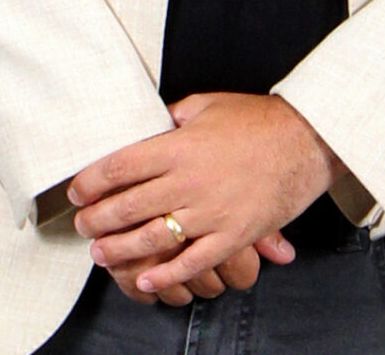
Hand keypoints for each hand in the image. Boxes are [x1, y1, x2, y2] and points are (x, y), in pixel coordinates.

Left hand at [70, 93, 333, 297]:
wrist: (308, 141)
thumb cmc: (259, 121)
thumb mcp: (209, 105)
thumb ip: (174, 116)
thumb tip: (149, 122)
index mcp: (180, 146)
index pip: (120, 166)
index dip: (91, 181)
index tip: (77, 191)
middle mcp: (190, 181)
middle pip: (129, 206)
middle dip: (98, 219)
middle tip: (83, 226)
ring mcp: (212, 212)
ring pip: (154, 238)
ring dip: (121, 249)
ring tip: (101, 254)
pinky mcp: (233, 235)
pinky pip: (193, 261)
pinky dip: (166, 274)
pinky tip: (145, 280)